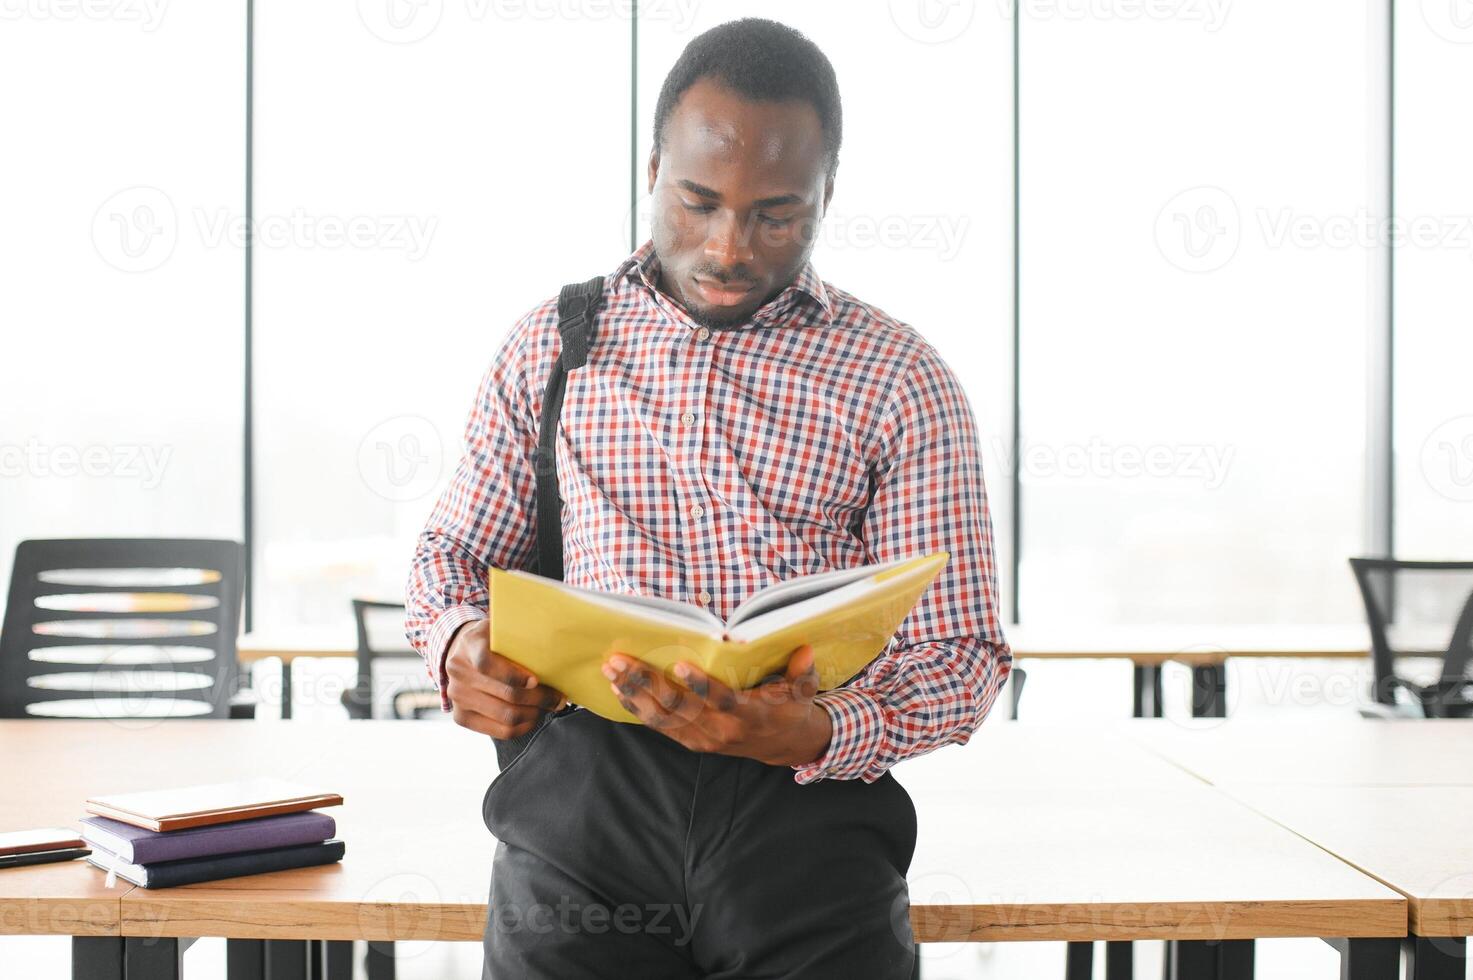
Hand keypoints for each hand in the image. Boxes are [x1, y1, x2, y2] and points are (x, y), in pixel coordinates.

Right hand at [445, 619, 565, 738]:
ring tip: (547, 706)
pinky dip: (524, 726)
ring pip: (507, 716)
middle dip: (540, 698)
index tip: (535, 680)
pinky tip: (533, 716)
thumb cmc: (494, 641)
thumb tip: (556, 652)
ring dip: (535, 713)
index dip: (514, 675)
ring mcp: (457, 696)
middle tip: (558, 697)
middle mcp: (459, 671)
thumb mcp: (503, 628)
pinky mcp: (461, 717)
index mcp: (470, 644)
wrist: (464, 653)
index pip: (487, 662)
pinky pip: (501, 732)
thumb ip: (521, 635)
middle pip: (506, 694)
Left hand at [602, 644, 832, 766]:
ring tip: (612, 671)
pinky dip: (638, 709)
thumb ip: (804, 672)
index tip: (680, 665)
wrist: (784, 745)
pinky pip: (660, 727)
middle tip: (620, 661)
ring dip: (634, 694)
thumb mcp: (804, 690)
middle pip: (680, 708)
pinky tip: (619, 690)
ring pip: (663, 719)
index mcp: (749, 715)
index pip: (722, 700)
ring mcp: (704, 740)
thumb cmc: (791, 708)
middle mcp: (722, 731)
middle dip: (646, 683)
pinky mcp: (692, 743)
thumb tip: (805, 651)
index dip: (701, 685)